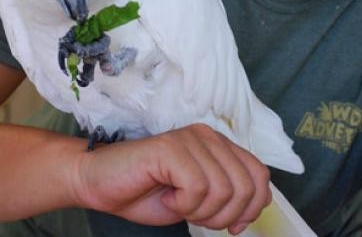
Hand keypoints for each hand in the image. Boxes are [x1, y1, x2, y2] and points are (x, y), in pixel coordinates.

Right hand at [70, 123, 271, 234]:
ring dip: (201, 211)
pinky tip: (167, 196)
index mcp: (218, 145)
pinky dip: (184, 204)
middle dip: (224, 215)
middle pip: (246, 186)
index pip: (259, 174)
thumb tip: (262, 201)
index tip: (230, 225)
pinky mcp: (170, 148)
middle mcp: (207, 136)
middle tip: (195, 214)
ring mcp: (189, 139)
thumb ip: (229, 194)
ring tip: (178, 203)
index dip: (251, 207)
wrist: (99, 183)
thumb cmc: (145, 192)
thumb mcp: (198, 199)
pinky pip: (198, 187)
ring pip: (223, 189)